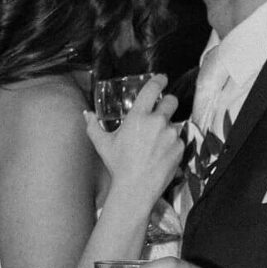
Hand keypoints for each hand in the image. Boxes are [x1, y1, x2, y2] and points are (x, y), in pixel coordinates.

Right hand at [84, 74, 182, 211]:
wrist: (136, 189)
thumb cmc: (118, 165)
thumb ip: (93, 126)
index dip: (159, 80)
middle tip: (161, 111)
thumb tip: (85, 114)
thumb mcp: (103, 144)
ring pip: (175, 123)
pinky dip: (173, 144)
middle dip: (167, 103)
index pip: (153, 88)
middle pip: (171, 101)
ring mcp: (172, 134)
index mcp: (138, 116)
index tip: (162, 78)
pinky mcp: (180, 148)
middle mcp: (157, 121)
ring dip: (169, 127)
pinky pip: (179, 140)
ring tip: (158, 141)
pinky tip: (162, 154)